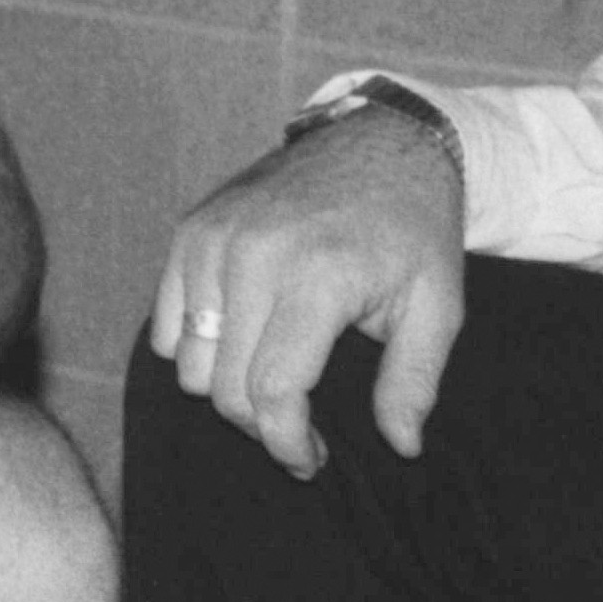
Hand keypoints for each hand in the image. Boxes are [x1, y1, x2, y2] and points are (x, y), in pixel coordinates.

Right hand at [151, 103, 466, 475]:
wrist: (382, 142)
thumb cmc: (414, 230)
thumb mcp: (438, 306)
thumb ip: (414, 381)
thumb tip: (401, 446)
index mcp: (320, 276)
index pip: (273, 390)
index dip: (287, 443)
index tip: (311, 460)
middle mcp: (256, 254)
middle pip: (223, 386)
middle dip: (260, 425)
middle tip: (298, 429)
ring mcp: (215, 237)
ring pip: (186, 361)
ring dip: (225, 387)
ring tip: (270, 382)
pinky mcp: (192, 229)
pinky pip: (164, 321)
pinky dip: (194, 346)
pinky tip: (242, 342)